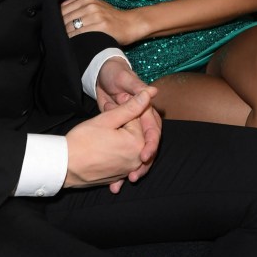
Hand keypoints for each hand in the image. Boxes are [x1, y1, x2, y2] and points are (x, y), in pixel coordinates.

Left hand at [61, 0, 142, 44]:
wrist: (130, 24)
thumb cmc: (110, 16)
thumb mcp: (95, 4)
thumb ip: (78, 3)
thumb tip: (60, 7)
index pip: (62, 10)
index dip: (56, 21)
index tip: (55, 29)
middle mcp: (90, 5)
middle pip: (65, 19)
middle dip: (59, 30)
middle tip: (57, 38)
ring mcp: (96, 15)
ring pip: (71, 27)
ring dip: (65, 37)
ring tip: (65, 43)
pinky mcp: (101, 26)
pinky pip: (80, 34)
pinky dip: (74, 40)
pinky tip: (74, 44)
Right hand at [64, 88, 158, 192]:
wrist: (65, 166)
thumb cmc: (82, 141)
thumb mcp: (107, 119)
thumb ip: (131, 106)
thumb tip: (150, 93)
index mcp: (138, 143)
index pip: (136, 118)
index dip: (120, 111)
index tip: (106, 113)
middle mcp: (138, 159)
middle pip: (135, 133)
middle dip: (121, 125)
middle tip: (102, 126)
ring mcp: (128, 170)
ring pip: (128, 145)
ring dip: (118, 138)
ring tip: (100, 138)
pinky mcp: (120, 176)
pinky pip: (122, 160)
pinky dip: (115, 152)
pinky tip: (102, 149)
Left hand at [96, 57, 160, 188]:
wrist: (103, 76)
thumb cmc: (116, 75)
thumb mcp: (124, 80)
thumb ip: (136, 89)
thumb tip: (153, 91)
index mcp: (147, 110)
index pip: (152, 130)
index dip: (150, 144)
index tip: (144, 155)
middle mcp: (143, 122)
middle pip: (148, 146)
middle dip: (143, 163)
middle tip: (134, 175)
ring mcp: (133, 130)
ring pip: (137, 153)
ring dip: (133, 168)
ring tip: (125, 181)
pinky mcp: (123, 135)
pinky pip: (125, 153)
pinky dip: (120, 167)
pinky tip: (115, 181)